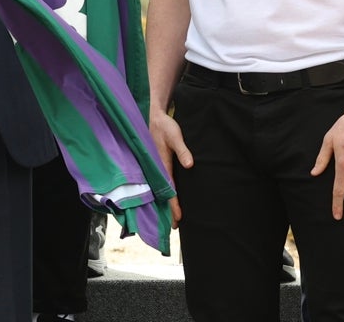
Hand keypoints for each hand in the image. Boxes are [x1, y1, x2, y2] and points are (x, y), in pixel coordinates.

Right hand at [149, 112, 191, 226]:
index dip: (173, 204)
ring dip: (165, 203)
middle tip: (174, 226)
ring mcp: (156, 166)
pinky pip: (161, 181)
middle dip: (168, 209)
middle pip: (163, 193)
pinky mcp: (157, 163)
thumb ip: (183, 150)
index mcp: (162, 164)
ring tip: (172, 217)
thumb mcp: (175, 136)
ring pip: (160, 189)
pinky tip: (167, 198)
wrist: (153, 117)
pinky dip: (164, 192)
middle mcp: (158, 168)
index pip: (169, 189)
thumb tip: (189, 165)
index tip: (178, 217)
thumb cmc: (165, 126)